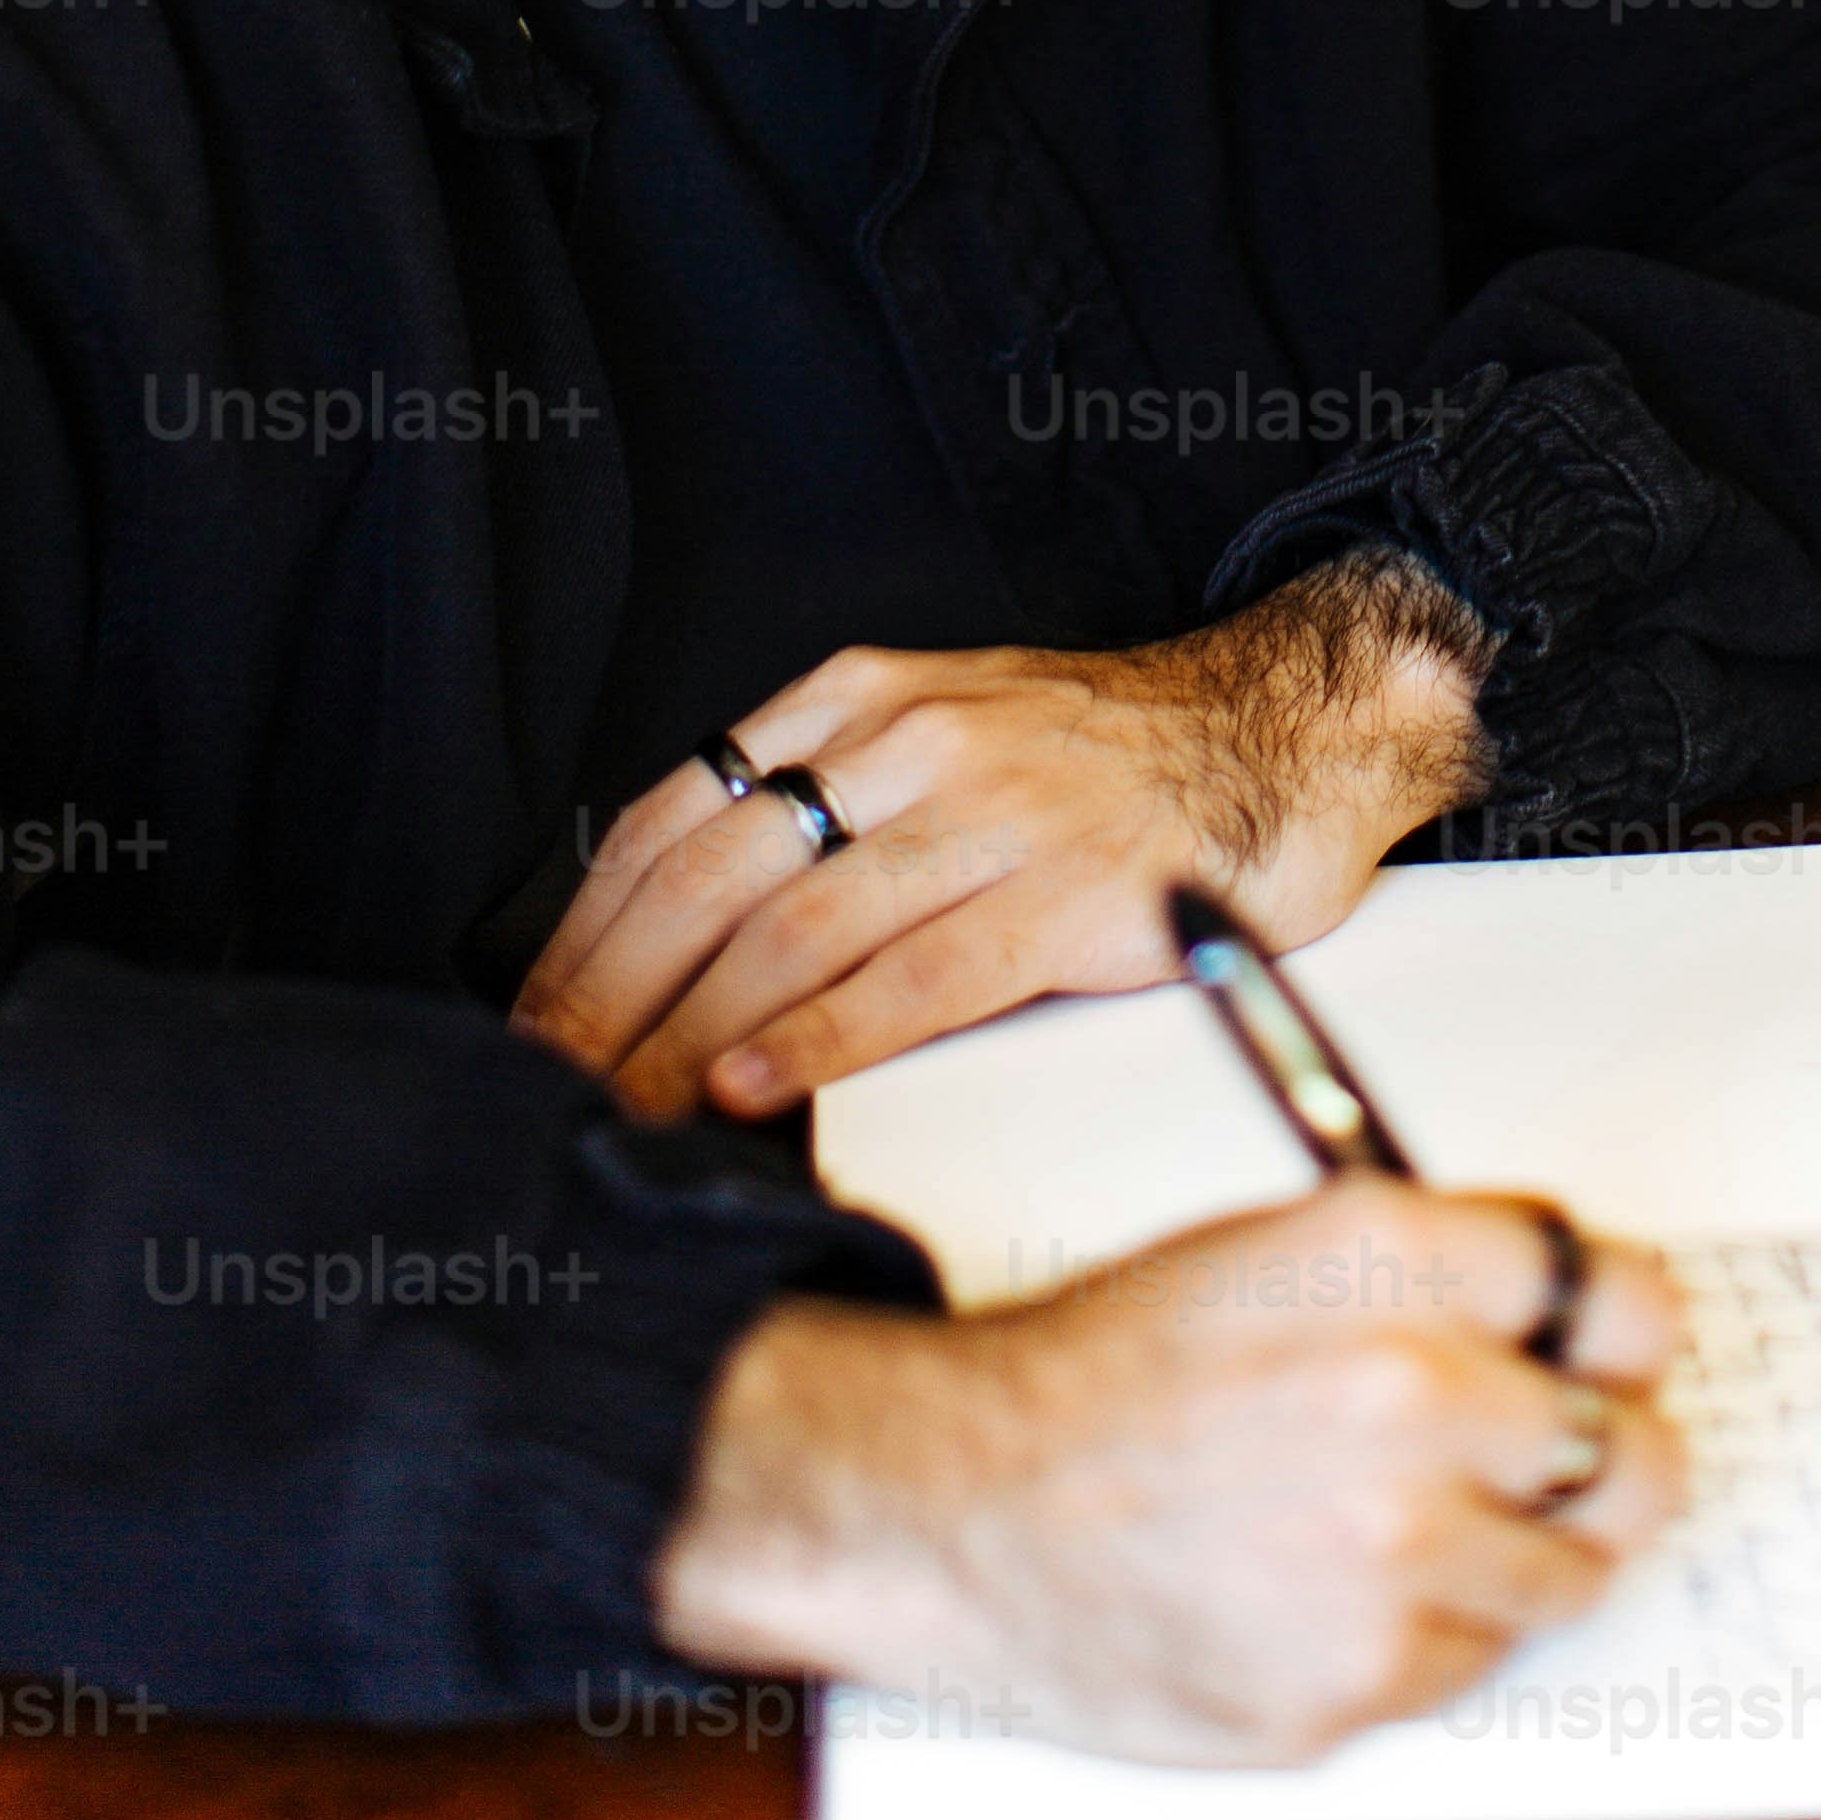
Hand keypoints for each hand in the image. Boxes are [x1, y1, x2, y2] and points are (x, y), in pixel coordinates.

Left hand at [515, 554, 1494, 1117]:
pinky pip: (919, 976)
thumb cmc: (1106, 766)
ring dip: (687, 1043)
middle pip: (709, 883)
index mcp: (861, 699)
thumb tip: (683, 944)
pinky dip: (817, 1039)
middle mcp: (913, 738)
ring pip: (794, 934)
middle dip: (609, 1005)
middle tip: (547, 1099)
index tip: (530, 1027)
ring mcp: (997, 809)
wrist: (1290, 728)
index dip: (585, 935)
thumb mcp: (942, 739)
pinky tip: (750, 1089)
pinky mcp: (1076, 890)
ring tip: (623, 1120)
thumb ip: (828, 811)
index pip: (673, 819)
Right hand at [654, 1176, 1684, 1764]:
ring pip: (1572, 1576)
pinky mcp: (1357, 1684)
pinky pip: (1474, 1664)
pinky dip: (1426, 1638)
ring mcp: (1390, 1554)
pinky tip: (1332, 1594)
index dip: (1623, 1337)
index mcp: (1392, 1257)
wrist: (960, 1502)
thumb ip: (1440, 1274)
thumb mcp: (1279, 1248)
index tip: (1615, 1363)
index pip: (1628, 1300)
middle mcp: (1410, 1394)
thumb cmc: (1109, 1375)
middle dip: (1603, 1461)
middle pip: (1639, 1453)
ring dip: (1517, 1559)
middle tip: (1546, 1467)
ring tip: (1410, 1531)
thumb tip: (1579, 1324)